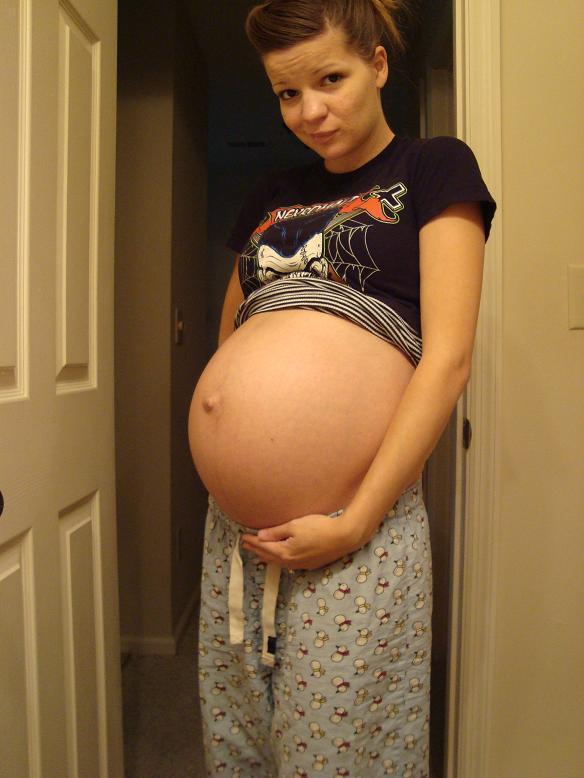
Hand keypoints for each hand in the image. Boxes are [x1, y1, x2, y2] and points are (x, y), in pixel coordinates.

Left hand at [241, 513, 360, 570]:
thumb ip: (276, 532)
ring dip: (267, 557)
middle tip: (246, 546)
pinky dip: (279, 560)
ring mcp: (301, 564)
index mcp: (285, 552)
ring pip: (279, 562)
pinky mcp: (310, 564)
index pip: (264, 547)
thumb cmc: (319, 528)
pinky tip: (280, 558)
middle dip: (257, 550)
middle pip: (269, 557)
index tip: (243, 537)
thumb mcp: (295, 525)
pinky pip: (288, 564)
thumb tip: (260, 536)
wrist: (343, 537)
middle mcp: (291, 562)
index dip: (253, 542)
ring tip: (258, 554)